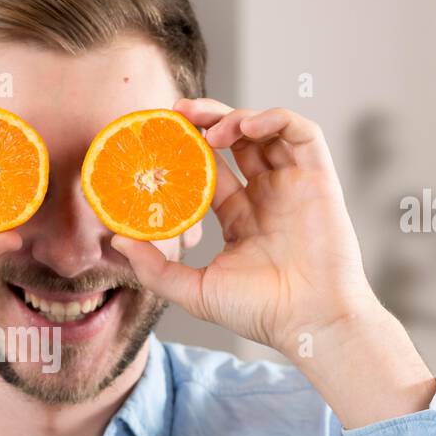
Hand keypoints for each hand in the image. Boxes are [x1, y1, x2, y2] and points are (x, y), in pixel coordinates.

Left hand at [110, 99, 376, 357]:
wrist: (308, 322)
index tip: (156, 139)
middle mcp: (266, 195)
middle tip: (176, 113)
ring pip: (264, 130)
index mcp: (239, 217)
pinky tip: (243, 127)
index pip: (209, 170)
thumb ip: (154, 267)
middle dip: (205, 120)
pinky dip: (273, 118)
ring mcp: (293, 185)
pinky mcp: (318, 178)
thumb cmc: (259, 312)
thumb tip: (116, 240)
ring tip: (208, 127)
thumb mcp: (194, 290)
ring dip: (234, 117)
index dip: (185, 150)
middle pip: (234, 141)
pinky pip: (300, 132)